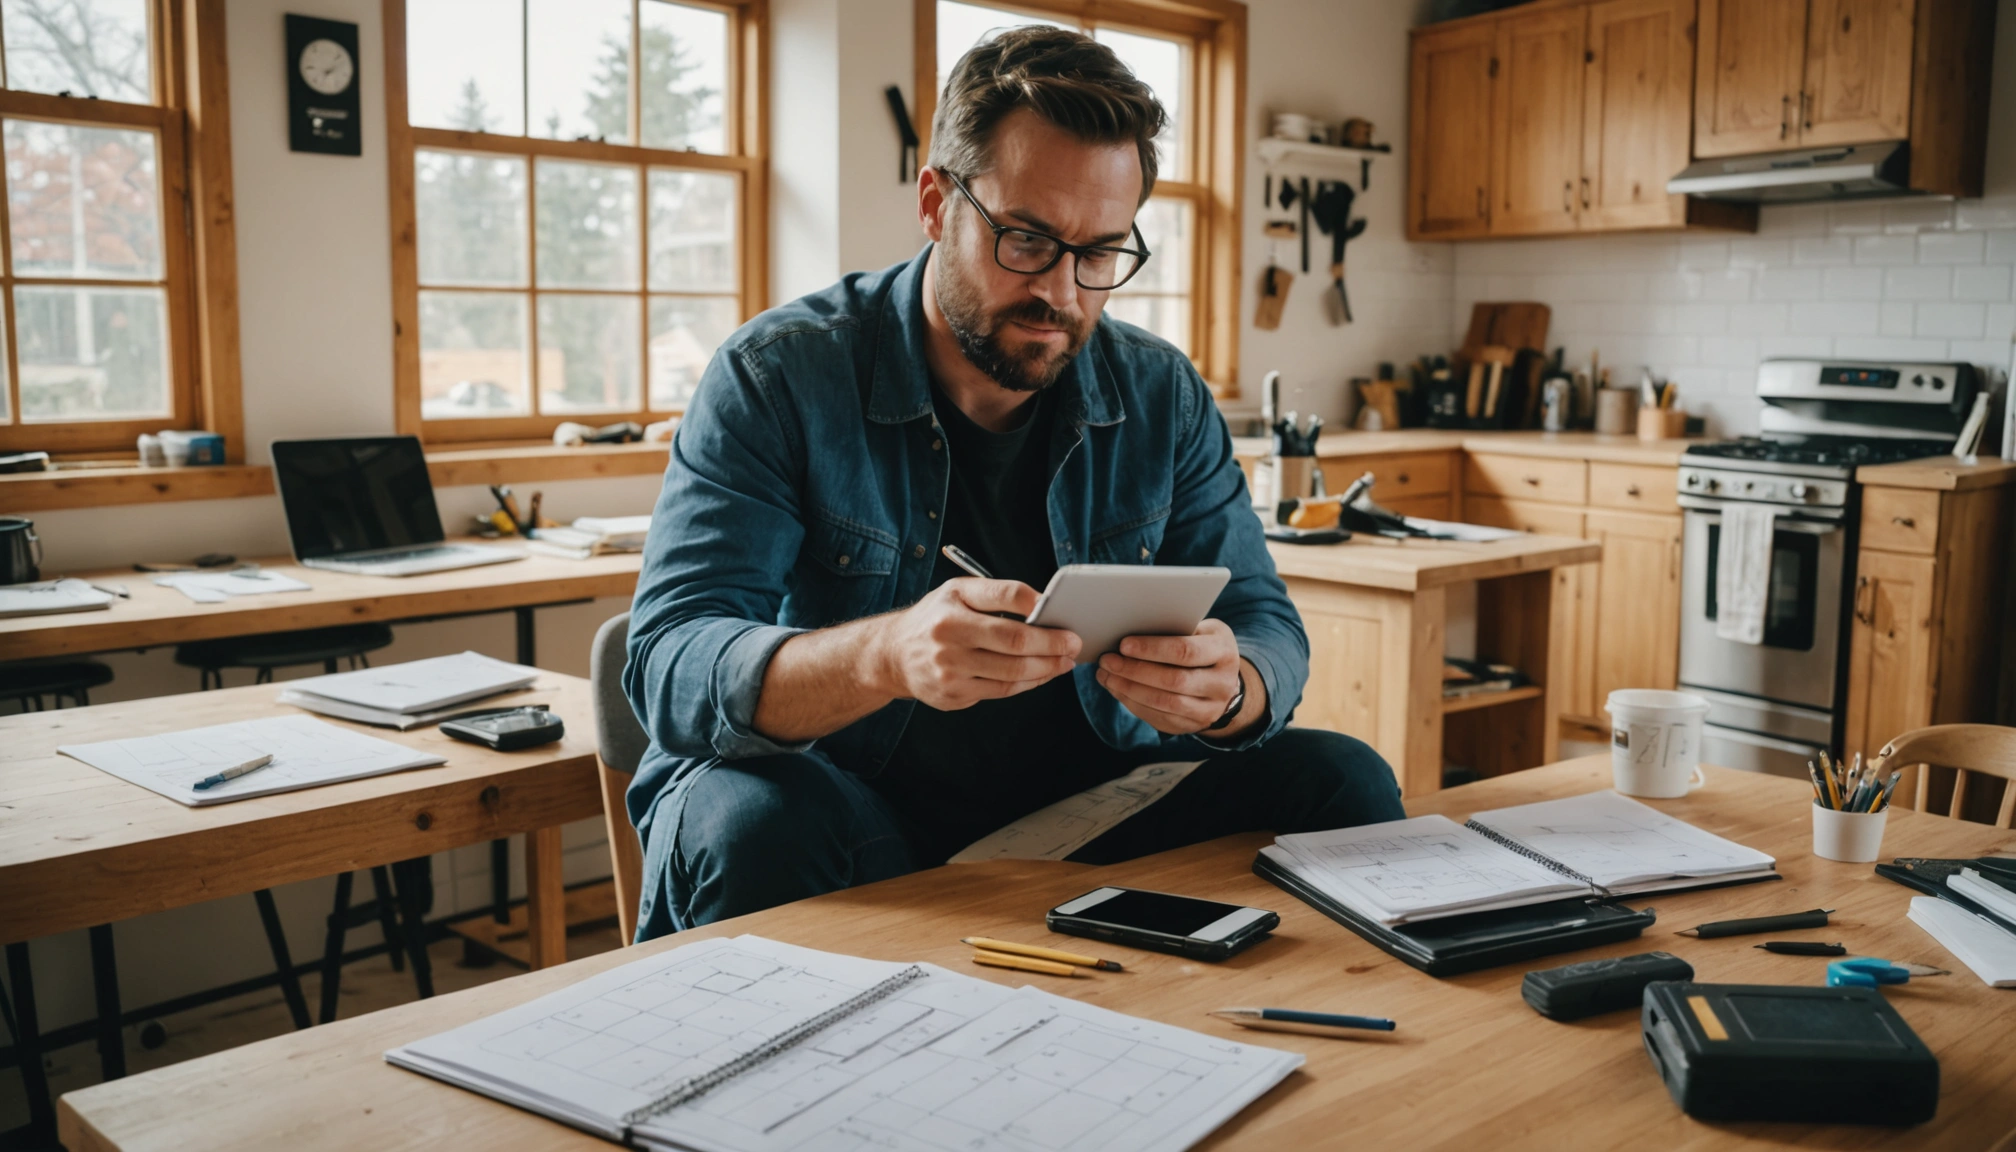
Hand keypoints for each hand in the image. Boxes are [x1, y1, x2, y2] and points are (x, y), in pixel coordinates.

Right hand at [871, 578, 1080, 710]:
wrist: (892, 655)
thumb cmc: (936, 617)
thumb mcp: (957, 592)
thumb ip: (997, 594)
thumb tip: (1043, 604)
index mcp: (951, 606)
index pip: (1004, 598)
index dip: (1037, 605)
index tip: (1062, 612)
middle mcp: (947, 638)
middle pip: (1014, 642)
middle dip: (1052, 644)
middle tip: (1074, 643)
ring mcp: (949, 671)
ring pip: (1012, 673)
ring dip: (1046, 668)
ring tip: (1065, 661)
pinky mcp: (953, 695)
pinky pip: (1002, 691)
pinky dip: (1029, 683)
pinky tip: (1043, 674)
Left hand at [1094, 618, 1248, 735]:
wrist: (1223, 681)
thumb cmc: (1202, 645)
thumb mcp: (1199, 630)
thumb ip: (1174, 629)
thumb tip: (1130, 628)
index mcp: (1224, 652)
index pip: (1186, 652)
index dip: (1152, 649)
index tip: (1123, 644)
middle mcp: (1222, 685)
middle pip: (1174, 681)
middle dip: (1135, 671)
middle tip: (1108, 661)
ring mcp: (1209, 710)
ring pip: (1164, 703)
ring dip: (1129, 689)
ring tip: (1106, 675)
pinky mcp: (1192, 726)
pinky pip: (1158, 718)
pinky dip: (1132, 703)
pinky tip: (1116, 689)